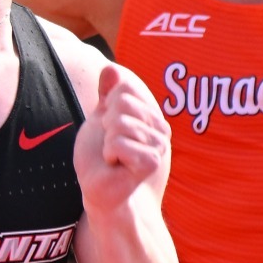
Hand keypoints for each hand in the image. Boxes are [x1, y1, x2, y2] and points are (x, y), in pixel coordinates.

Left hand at [74, 66, 169, 215]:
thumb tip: (110, 68)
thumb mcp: (101, 119)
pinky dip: (109, 154)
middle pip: (122, 102)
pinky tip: (115, 166)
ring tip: (114, 158)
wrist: (103, 195)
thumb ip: (108, 94)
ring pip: (119, 123)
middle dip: (106, 125)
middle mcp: (161, 128)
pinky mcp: (151, 162)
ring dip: (107, 142)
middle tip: (111, 147)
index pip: (125, 87)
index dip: (107, 107)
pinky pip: (119, 142)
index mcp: (152, 115)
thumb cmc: (101, 160)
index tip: (109, 130)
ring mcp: (159, 145)